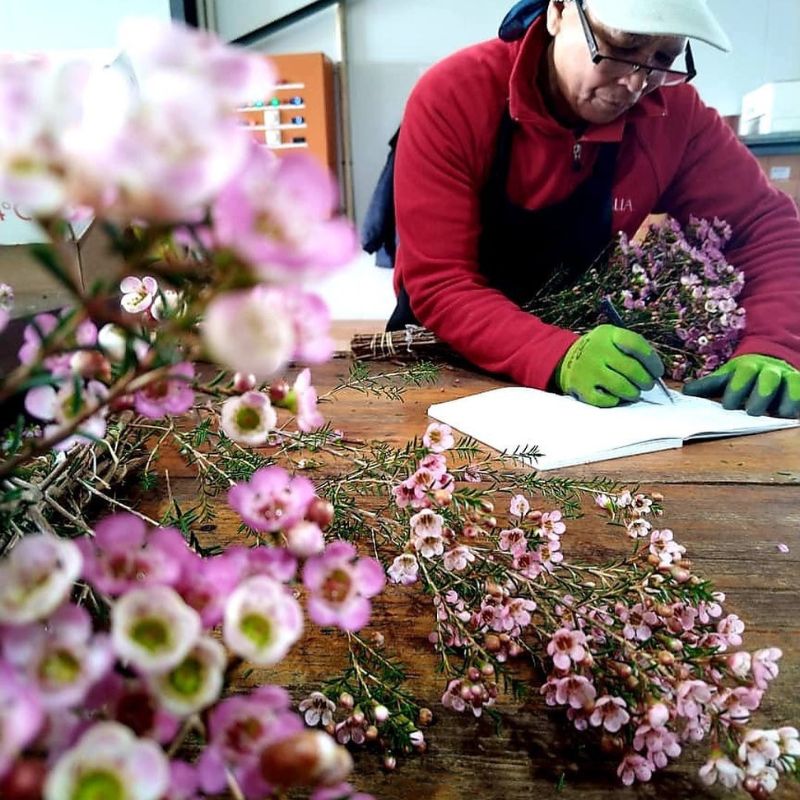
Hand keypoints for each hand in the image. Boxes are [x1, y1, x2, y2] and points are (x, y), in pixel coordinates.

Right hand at [555, 324, 664, 407]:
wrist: (567, 358)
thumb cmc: (600, 351)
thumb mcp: (613, 338)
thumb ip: (634, 349)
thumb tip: (656, 373)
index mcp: (608, 335)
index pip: (636, 345)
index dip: (652, 361)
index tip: (657, 371)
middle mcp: (597, 350)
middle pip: (632, 370)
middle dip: (646, 381)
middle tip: (646, 384)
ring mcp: (588, 370)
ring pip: (623, 387)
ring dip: (634, 393)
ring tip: (633, 391)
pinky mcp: (582, 388)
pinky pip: (608, 401)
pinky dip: (616, 401)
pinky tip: (615, 396)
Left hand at [683, 355, 799, 417]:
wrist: (770, 360)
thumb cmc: (743, 375)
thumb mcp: (726, 376)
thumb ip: (708, 385)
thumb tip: (685, 392)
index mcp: (748, 367)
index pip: (743, 375)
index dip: (736, 389)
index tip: (729, 406)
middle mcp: (770, 370)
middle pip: (768, 379)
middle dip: (761, 395)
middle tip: (752, 412)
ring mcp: (788, 378)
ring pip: (792, 385)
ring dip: (788, 399)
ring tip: (781, 413)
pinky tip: (795, 414)